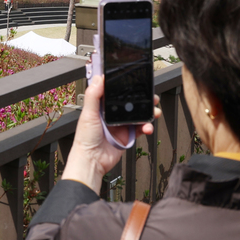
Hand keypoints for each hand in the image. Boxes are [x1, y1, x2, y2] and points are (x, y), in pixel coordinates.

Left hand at [62, 75, 159, 189]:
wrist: (92, 160)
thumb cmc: (85, 139)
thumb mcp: (88, 114)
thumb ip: (93, 96)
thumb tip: (99, 79)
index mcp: (102, 106)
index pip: (115, 92)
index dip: (125, 87)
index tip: (135, 81)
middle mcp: (112, 114)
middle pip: (131, 102)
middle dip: (143, 99)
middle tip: (151, 97)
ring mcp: (121, 124)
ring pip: (139, 114)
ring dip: (148, 112)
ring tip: (154, 112)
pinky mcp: (128, 135)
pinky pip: (141, 128)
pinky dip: (147, 127)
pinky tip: (147, 127)